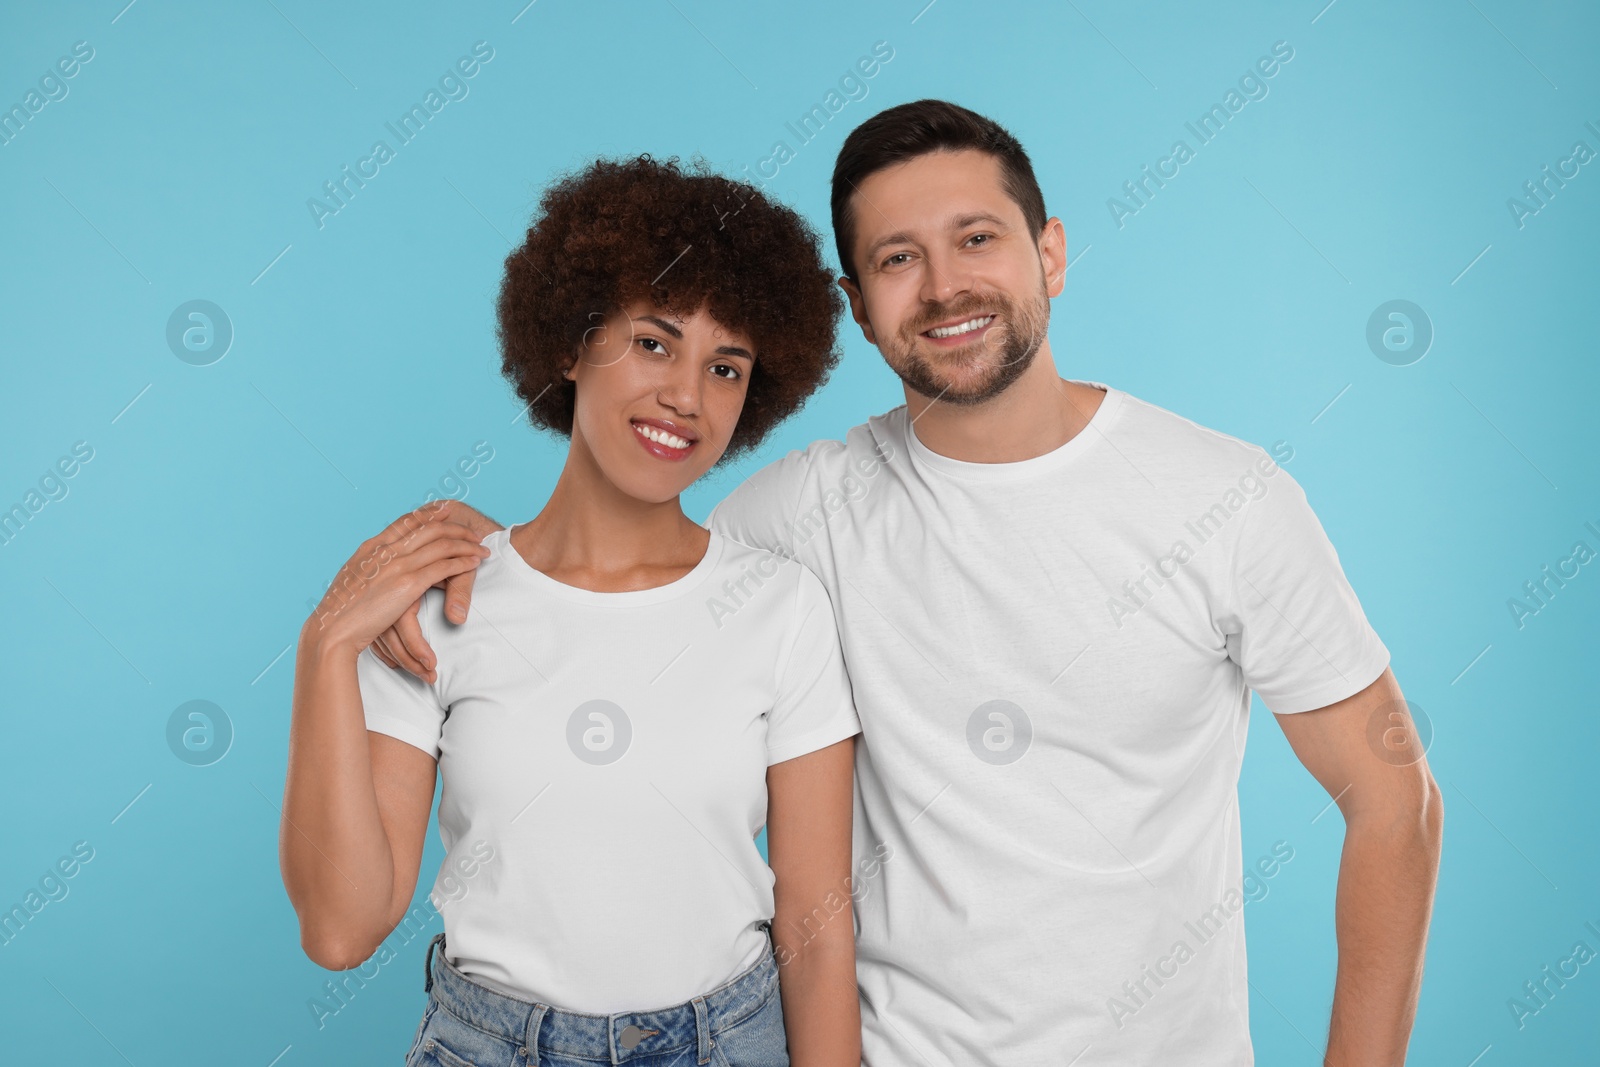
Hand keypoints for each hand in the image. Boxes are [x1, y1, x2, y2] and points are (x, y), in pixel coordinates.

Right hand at [303, 501, 491, 662]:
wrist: (332, 629)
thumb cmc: (340, 613)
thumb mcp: (353, 582)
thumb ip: (369, 571)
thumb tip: (377, 572)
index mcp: (372, 548)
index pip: (405, 522)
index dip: (428, 514)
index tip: (445, 509)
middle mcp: (386, 550)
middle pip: (429, 528)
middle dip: (455, 527)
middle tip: (473, 530)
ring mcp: (397, 565)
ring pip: (441, 545)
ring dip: (466, 544)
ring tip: (481, 547)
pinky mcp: (407, 584)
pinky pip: (443, 566)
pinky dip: (462, 562)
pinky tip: (474, 563)